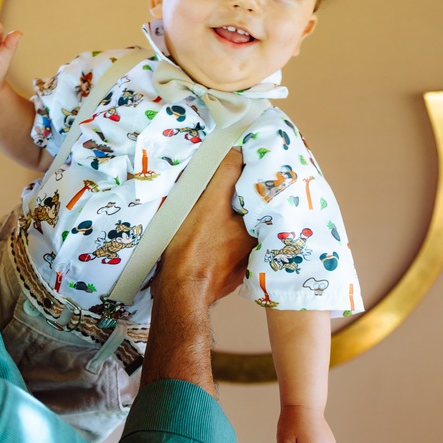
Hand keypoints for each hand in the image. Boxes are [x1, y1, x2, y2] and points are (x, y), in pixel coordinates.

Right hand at [158, 150, 253, 305]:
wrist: (180, 290)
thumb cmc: (194, 247)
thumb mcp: (209, 203)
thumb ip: (226, 174)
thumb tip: (236, 152)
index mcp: (260, 228)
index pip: (262, 198)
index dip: (254, 183)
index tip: (245, 172)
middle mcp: (257, 248)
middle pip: (251, 215)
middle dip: (241, 202)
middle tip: (226, 189)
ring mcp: (242, 263)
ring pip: (239, 232)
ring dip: (230, 222)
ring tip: (214, 210)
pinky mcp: (226, 273)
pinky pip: (227, 249)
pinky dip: (220, 240)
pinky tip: (206, 236)